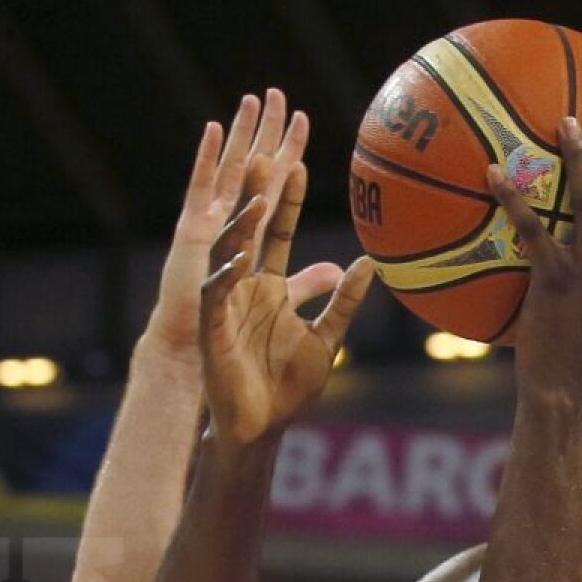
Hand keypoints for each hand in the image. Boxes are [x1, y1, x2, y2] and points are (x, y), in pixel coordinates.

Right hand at [201, 157, 374, 443]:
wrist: (262, 427)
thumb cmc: (288, 388)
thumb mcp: (327, 339)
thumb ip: (343, 302)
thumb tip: (369, 265)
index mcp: (269, 288)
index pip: (277, 232)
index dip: (287, 200)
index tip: (299, 162)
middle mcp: (244, 289)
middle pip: (248, 231)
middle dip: (255, 194)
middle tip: (264, 154)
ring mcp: (225, 306)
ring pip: (227, 255)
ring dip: (240, 228)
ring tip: (255, 201)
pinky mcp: (212, 329)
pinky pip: (215, 295)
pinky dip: (226, 277)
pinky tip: (239, 259)